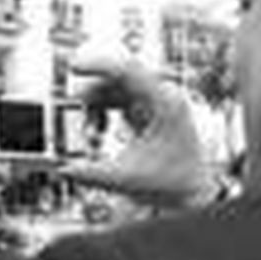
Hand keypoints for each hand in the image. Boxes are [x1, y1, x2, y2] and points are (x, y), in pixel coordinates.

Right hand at [56, 58, 213, 208]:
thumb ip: (93, 175)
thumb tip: (65, 170)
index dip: (98, 66)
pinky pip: (126, 101)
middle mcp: (165, 99)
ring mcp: (161, 106)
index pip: (128, 71)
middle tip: (74, 96)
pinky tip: (97, 122)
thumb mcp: (128, 179)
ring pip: (123, 88)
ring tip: (84, 115)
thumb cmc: (174, 184)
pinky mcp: (155, 115)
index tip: (74, 67)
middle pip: (124, 77)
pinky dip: (108, 108)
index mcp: (164, 103)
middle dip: (95, 86)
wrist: (194, 194)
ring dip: (100, 98)